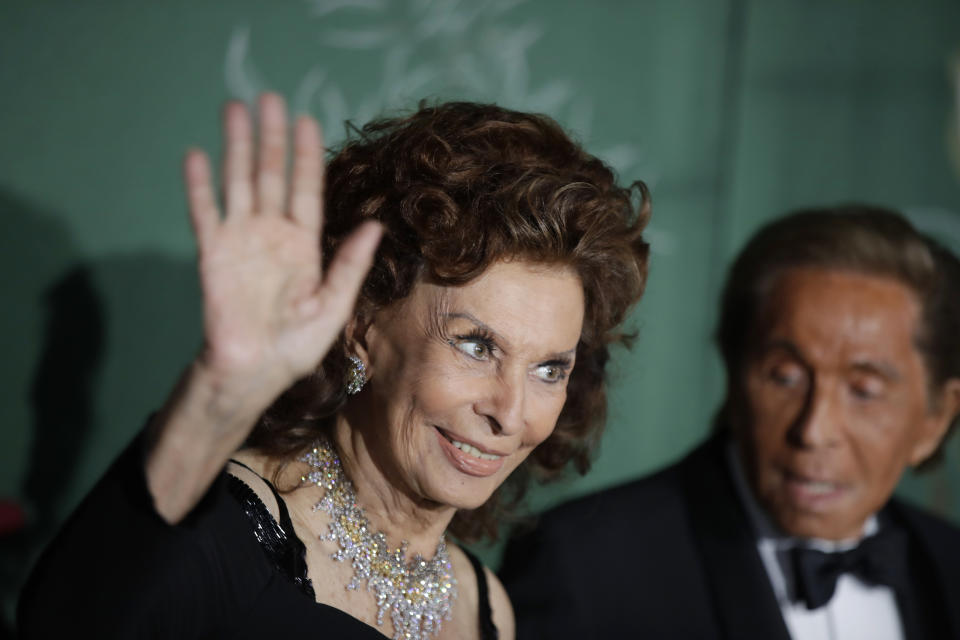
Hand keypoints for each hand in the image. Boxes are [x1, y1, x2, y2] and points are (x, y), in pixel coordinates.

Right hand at [183, 93, 380, 397]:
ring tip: (234, 109)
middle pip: (272, 175)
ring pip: (239, 182)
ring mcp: (241, 240)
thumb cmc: (295, 347)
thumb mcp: (333, 306)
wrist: (253, 372)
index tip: (308, 120)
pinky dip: (200, 186)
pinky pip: (205, 214)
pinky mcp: (212, 254)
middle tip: (269, 98)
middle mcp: (272, 234)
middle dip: (272, 137)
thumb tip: (375, 226)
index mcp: (304, 244)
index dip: (307, 155)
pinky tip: (197, 155)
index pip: (307, 189)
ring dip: (237, 147)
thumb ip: (350, 265)